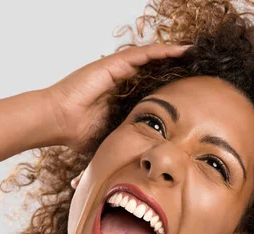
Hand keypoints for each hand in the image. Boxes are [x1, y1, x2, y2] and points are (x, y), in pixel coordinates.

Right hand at [44, 43, 190, 151]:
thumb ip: (125, 141)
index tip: (185, 91)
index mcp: (120, 97)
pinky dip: (161, 51)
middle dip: (172, 67)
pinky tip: (178, 51)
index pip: (148, 88)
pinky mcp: (113, 64)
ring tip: (192, 53)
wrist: (59, 121)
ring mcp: (116, 70)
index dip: (166, 87)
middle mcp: (120, 81)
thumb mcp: (111, 138)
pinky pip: (142, 54)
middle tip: (194, 67)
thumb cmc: (77, 133)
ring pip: (149, 58)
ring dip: (171, 55)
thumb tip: (140, 162)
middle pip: (151, 70)